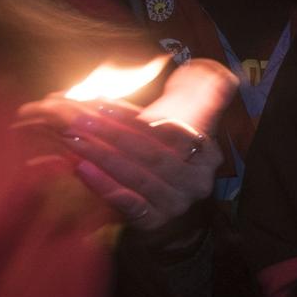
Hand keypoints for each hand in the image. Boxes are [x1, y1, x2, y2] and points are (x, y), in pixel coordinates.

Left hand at [17, 61, 236, 243]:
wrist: (162, 201)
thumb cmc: (165, 152)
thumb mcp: (187, 123)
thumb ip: (204, 97)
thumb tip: (223, 75)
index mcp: (207, 154)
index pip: (171, 133)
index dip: (136, 118)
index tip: (102, 103)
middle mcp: (197, 181)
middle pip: (153, 155)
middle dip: (112, 135)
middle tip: (78, 119)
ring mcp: (177, 204)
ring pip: (138, 177)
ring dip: (103, 156)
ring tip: (73, 138)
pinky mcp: (154, 221)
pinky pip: (128, 203)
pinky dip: (104, 185)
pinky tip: (82, 168)